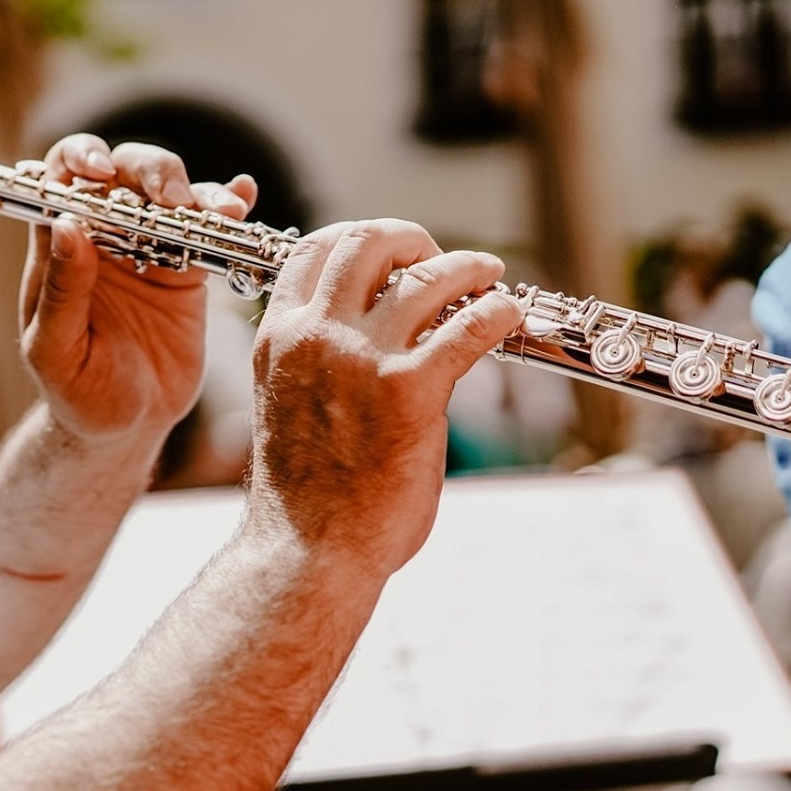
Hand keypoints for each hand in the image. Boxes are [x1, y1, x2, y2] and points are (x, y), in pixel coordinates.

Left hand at [19, 134, 257, 446]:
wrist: (127, 427)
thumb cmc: (77, 392)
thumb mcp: (56, 350)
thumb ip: (62, 291)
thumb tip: (67, 225)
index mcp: (61, 246)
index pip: (61, 177)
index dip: (79, 159)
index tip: (98, 173)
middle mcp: (105, 235)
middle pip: (125, 173)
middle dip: (150, 172)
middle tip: (172, 200)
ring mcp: (149, 247)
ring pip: (172, 194)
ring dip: (197, 192)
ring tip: (222, 212)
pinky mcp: (188, 269)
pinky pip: (210, 229)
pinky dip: (229, 205)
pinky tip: (244, 197)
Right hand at [246, 220, 523, 575]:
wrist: (307, 552)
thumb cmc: (306, 499)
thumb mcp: (291, 407)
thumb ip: (320, 366)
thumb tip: (373, 345)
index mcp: (280, 338)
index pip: (313, 251)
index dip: (359, 239)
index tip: (393, 254)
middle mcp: (316, 336)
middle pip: (367, 240)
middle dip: (412, 238)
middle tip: (440, 259)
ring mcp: (361, 359)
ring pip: (426, 276)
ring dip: (468, 267)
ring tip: (492, 277)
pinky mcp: (410, 390)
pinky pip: (468, 326)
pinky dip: (498, 312)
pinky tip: (510, 317)